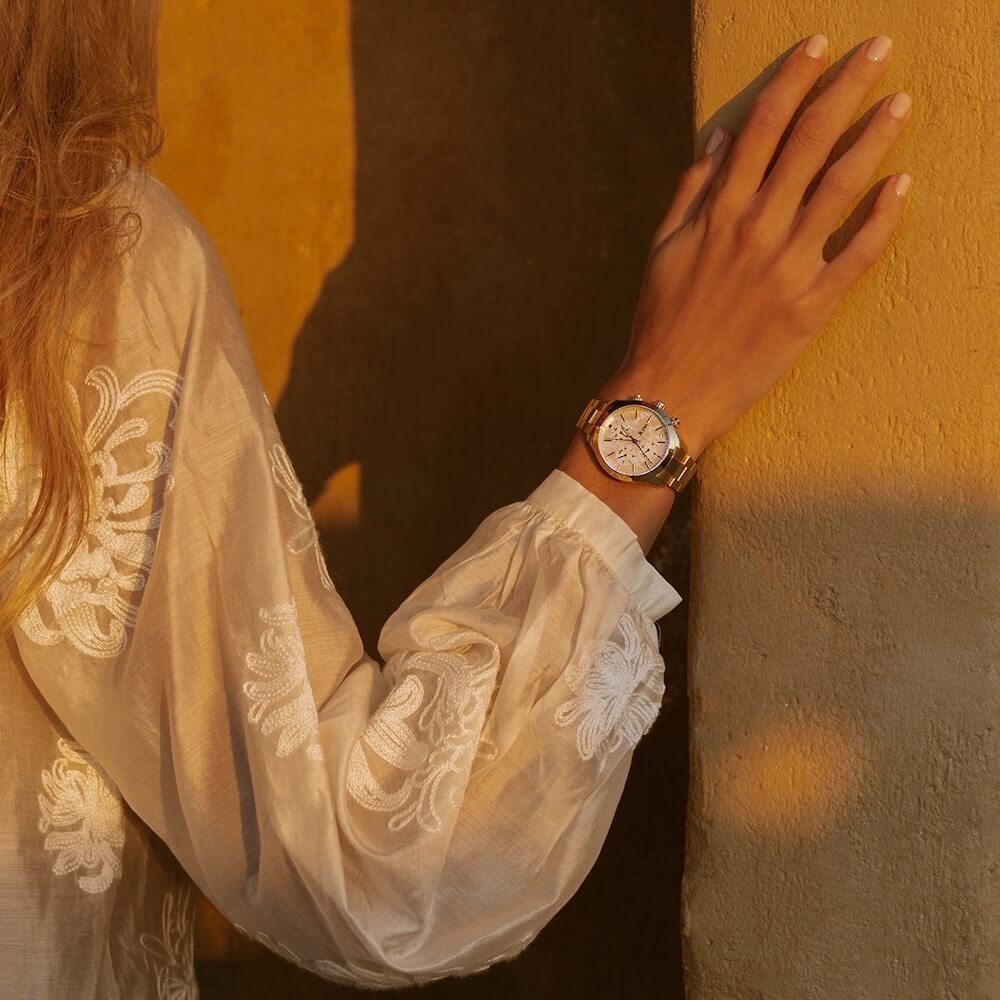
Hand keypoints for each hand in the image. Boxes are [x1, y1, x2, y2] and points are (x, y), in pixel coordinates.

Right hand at [603, 33, 911, 458]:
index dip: (793, 80)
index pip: (763, 128)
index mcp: (718, 213)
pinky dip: (882, 217)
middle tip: (877, 51)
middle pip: (809, 142)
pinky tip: (901, 185)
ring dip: (873, 139)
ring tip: (899, 104)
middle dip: (845, 89)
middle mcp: (756, 229)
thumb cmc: (660, 321)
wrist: (670, 391)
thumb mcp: (662, 250)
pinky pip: (857, 253)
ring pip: (841, 187)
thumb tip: (722, 141)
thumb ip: (692, 192)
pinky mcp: (811, 306)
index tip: (817, 49)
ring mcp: (788, 266)